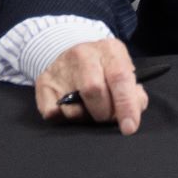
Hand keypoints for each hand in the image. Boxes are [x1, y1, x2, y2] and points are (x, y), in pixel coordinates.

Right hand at [34, 37, 148, 133]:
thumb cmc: (105, 69)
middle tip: (106, 116)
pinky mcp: (43, 82)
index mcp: (109, 50)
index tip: (129, 127)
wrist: (73, 54)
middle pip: (94, 90)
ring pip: (72, 108)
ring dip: (84, 118)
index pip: (119, 77)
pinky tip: (72, 107)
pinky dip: (64, 118)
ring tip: (89, 109)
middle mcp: (83, 54)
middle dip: (104, 113)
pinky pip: (53, 113)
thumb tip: (132, 113)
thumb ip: (134, 93)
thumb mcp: (125, 72)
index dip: (126, 105)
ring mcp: (60, 67)